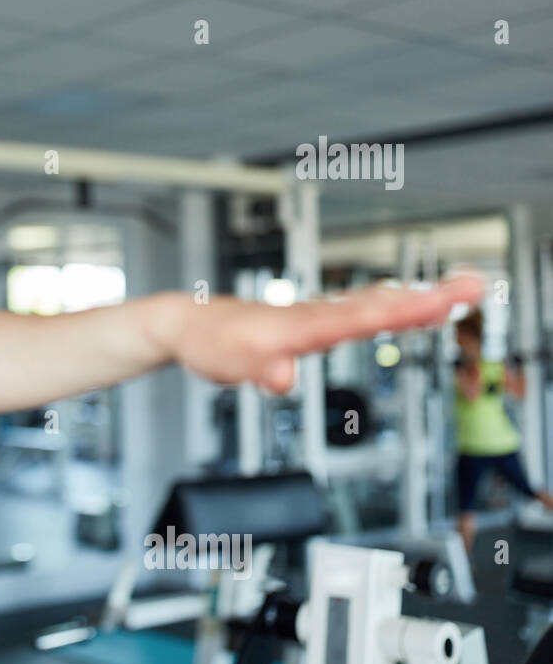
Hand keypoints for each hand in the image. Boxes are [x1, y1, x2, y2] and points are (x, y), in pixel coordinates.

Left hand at [167, 274, 485, 394]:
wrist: (188, 324)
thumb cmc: (209, 343)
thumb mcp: (229, 367)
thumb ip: (259, 371)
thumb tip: (284, 378)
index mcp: (298, 326)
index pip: (359, 319)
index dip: (402, 312)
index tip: (440, 303)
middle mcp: (311, 315)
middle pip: (377, 304)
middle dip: (426, 296)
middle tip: (474, 285)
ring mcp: (312, 315)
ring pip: (371, 303)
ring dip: (415, 297)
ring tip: (460, 291)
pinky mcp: (310, 322)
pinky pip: (357, 309)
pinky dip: (389, 303)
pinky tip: (408, 303)